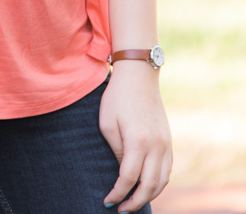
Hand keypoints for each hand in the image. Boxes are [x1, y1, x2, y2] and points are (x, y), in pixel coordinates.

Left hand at [100, 62, 172, 211]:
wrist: (139, 75)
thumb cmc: (117, 97)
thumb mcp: (107, 123)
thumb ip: (117, 151)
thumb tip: (124, 172)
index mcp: (138, 141)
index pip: (128, 178)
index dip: (117, 193)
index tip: (108, 202)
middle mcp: (156, 145)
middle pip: (149, 185)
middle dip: (135, 202)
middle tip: (121, 210)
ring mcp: (166, 143)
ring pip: (162, 180)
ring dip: (149, 195)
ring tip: (133, 201)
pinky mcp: (169, 140)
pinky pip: (167, 169)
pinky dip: (158, 182)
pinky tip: (147, 185)